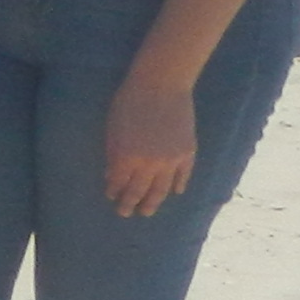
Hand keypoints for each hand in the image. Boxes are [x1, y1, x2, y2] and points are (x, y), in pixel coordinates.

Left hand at [102, 61, 197, 217]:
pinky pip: (183, 176)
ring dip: (153, 202)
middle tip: (126, 213)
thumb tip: (112, 176)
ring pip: (162, 189)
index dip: (115, 192)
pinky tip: (174, 192)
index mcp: (126, 158)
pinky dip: (178, 185)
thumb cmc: (129, 102)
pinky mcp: (188, 153)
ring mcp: (171, 160)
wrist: (162, 85)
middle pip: (139, 192)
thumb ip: (113, 155)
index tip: (112, 198)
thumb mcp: (113, 130)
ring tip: (147, 212)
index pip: (119, 184)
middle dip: (131, 204)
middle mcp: (149, 164)